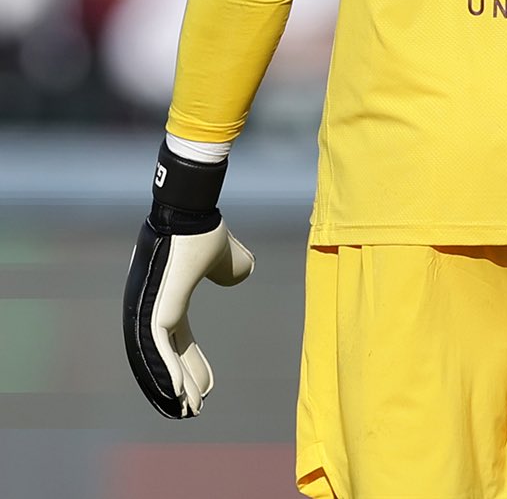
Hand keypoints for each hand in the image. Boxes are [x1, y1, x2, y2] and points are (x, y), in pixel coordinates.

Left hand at [123, 143, 253, 417]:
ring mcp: (148, 309)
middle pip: (166, 354)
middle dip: (181, 381)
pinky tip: (180, 392)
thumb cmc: (204, 229)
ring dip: (175, 384)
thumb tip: (244, 272)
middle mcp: (151, 307)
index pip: (178, 338)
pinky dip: (169, 371)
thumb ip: (233, 266)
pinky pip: (159, 349)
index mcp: (168, 297)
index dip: (192, 362)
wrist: (192, 211)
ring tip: (189, 408)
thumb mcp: (226, 255)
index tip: (208, 385)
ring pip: (160, 358)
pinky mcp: (152, 309)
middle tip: (193, 408)